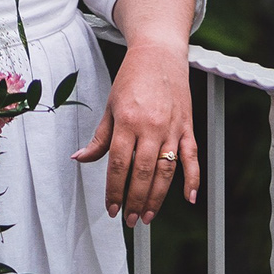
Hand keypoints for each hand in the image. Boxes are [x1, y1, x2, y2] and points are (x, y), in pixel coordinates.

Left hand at [72, 40, 198, 225]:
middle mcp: (151, 127)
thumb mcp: (110, 106)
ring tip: (148, 216)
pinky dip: (193, 179)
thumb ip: (99, 138)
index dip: (114, 190)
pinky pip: (192, 157)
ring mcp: (172, 128)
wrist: (159, 54)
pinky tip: (189, 199)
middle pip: (143, 172)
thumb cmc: (131, 79)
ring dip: (158, 197)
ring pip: (166, 171)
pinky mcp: (188, 127)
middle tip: (129, 219)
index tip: (111, 208)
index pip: (118, 164)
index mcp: (127, 121)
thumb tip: (80, 159)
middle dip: (135, 200)